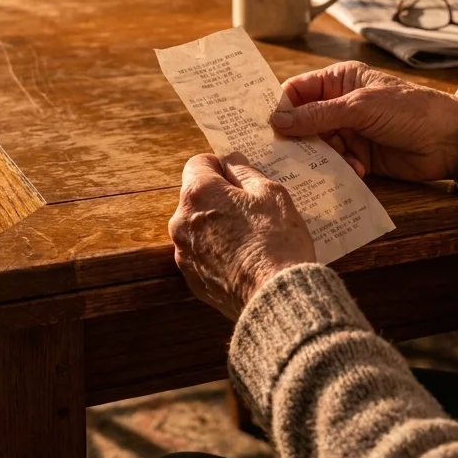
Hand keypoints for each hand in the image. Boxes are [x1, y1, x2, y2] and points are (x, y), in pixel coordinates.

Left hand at [169, 153, 315, 318]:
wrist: (275, 297)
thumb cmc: (276, 241)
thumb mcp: (270, 194)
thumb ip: (245, 172)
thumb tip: (231, 160)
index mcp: (198, 194)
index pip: (198, 163)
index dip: (220, 166)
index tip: (238, 176)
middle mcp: (181, 221)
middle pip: (196, 197)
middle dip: (219, 198)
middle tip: (251, 209)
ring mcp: (184, 253)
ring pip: (197, 227)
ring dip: (216, 225)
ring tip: (249, 237)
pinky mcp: (192, 279)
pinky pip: (201, 255)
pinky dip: (217, 252)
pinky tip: (242, 259)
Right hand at [270, 61, 457, 183]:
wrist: (450, 141)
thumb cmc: (408, 111)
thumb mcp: (359, 108)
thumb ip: (318, 115)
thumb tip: (277, 121)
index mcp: (340, 80)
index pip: (298, 91)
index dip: (281, 107)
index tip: (265, 126)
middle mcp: (340, 104)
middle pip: (303, 121)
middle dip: (297, 137)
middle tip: (283, 154)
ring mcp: (350, 131)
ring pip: (318, 145)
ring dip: (321, 156)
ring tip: (329, 162)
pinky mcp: (359, 156)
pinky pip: (336, 163)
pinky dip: (341, 168)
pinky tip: (357, 168)